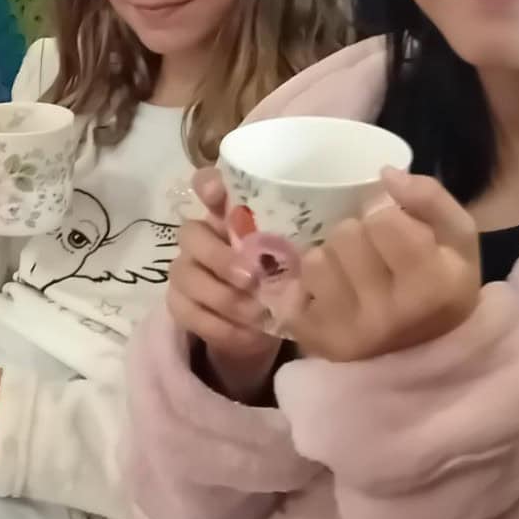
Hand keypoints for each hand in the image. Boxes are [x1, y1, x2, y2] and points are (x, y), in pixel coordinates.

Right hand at [167, 168, 284, 403]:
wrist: (260, 324)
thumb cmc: (279, 276)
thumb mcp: (292, 254)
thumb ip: (298, 239)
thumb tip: (339, 230)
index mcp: (226, 214)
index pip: (204, 183)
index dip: (207, 184)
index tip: (217, 194)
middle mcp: (199, 237)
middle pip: (191, 234)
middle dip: (220, 257)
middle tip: (252, 279)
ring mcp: (185, 271)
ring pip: (187, 277)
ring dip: (225, 298)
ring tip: (257, 313)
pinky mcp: (179, 304)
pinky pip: (190, 314)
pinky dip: (222, 327)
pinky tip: (249, 335)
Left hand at [280, 169, 480, 362]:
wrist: (429, 357)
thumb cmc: (442, 289)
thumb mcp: (457, 240)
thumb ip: (430, 198)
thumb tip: (386, 174)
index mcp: (433, 285)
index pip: (383, 219)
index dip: (387, 216)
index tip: (397, 232)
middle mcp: (390, 315)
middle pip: (345, 235)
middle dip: (358, 237)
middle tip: (374, 257)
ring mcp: (350, 334)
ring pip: (314, 260)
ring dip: (331, 260)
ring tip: (353, 277)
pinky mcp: (318, 343)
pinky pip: (290, 291)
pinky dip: (306, 289)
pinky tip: (332, 298)